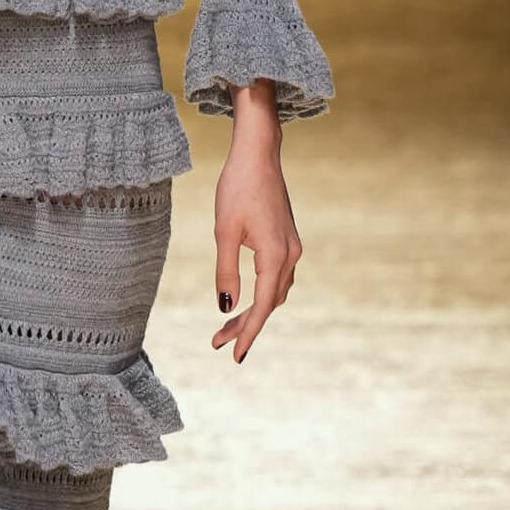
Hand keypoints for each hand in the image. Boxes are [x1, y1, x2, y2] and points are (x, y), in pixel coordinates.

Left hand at [211, 81, 301, 363]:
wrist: (258, 154)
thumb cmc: (238, 188)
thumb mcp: (224, 232)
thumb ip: (226, 271)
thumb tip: (226, 307)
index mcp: (276, 255)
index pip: (263, 306)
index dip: (248, 332)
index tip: (234, 355)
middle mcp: (290, 255)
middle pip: (270, 303)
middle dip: (245, 325)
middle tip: (217, 343)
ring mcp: (291, 247)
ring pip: (275, 292)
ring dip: (253, 311)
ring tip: (224, 328)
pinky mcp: (286, 240)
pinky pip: (276, 278)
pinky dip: (261, 294)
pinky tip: (244, 299)